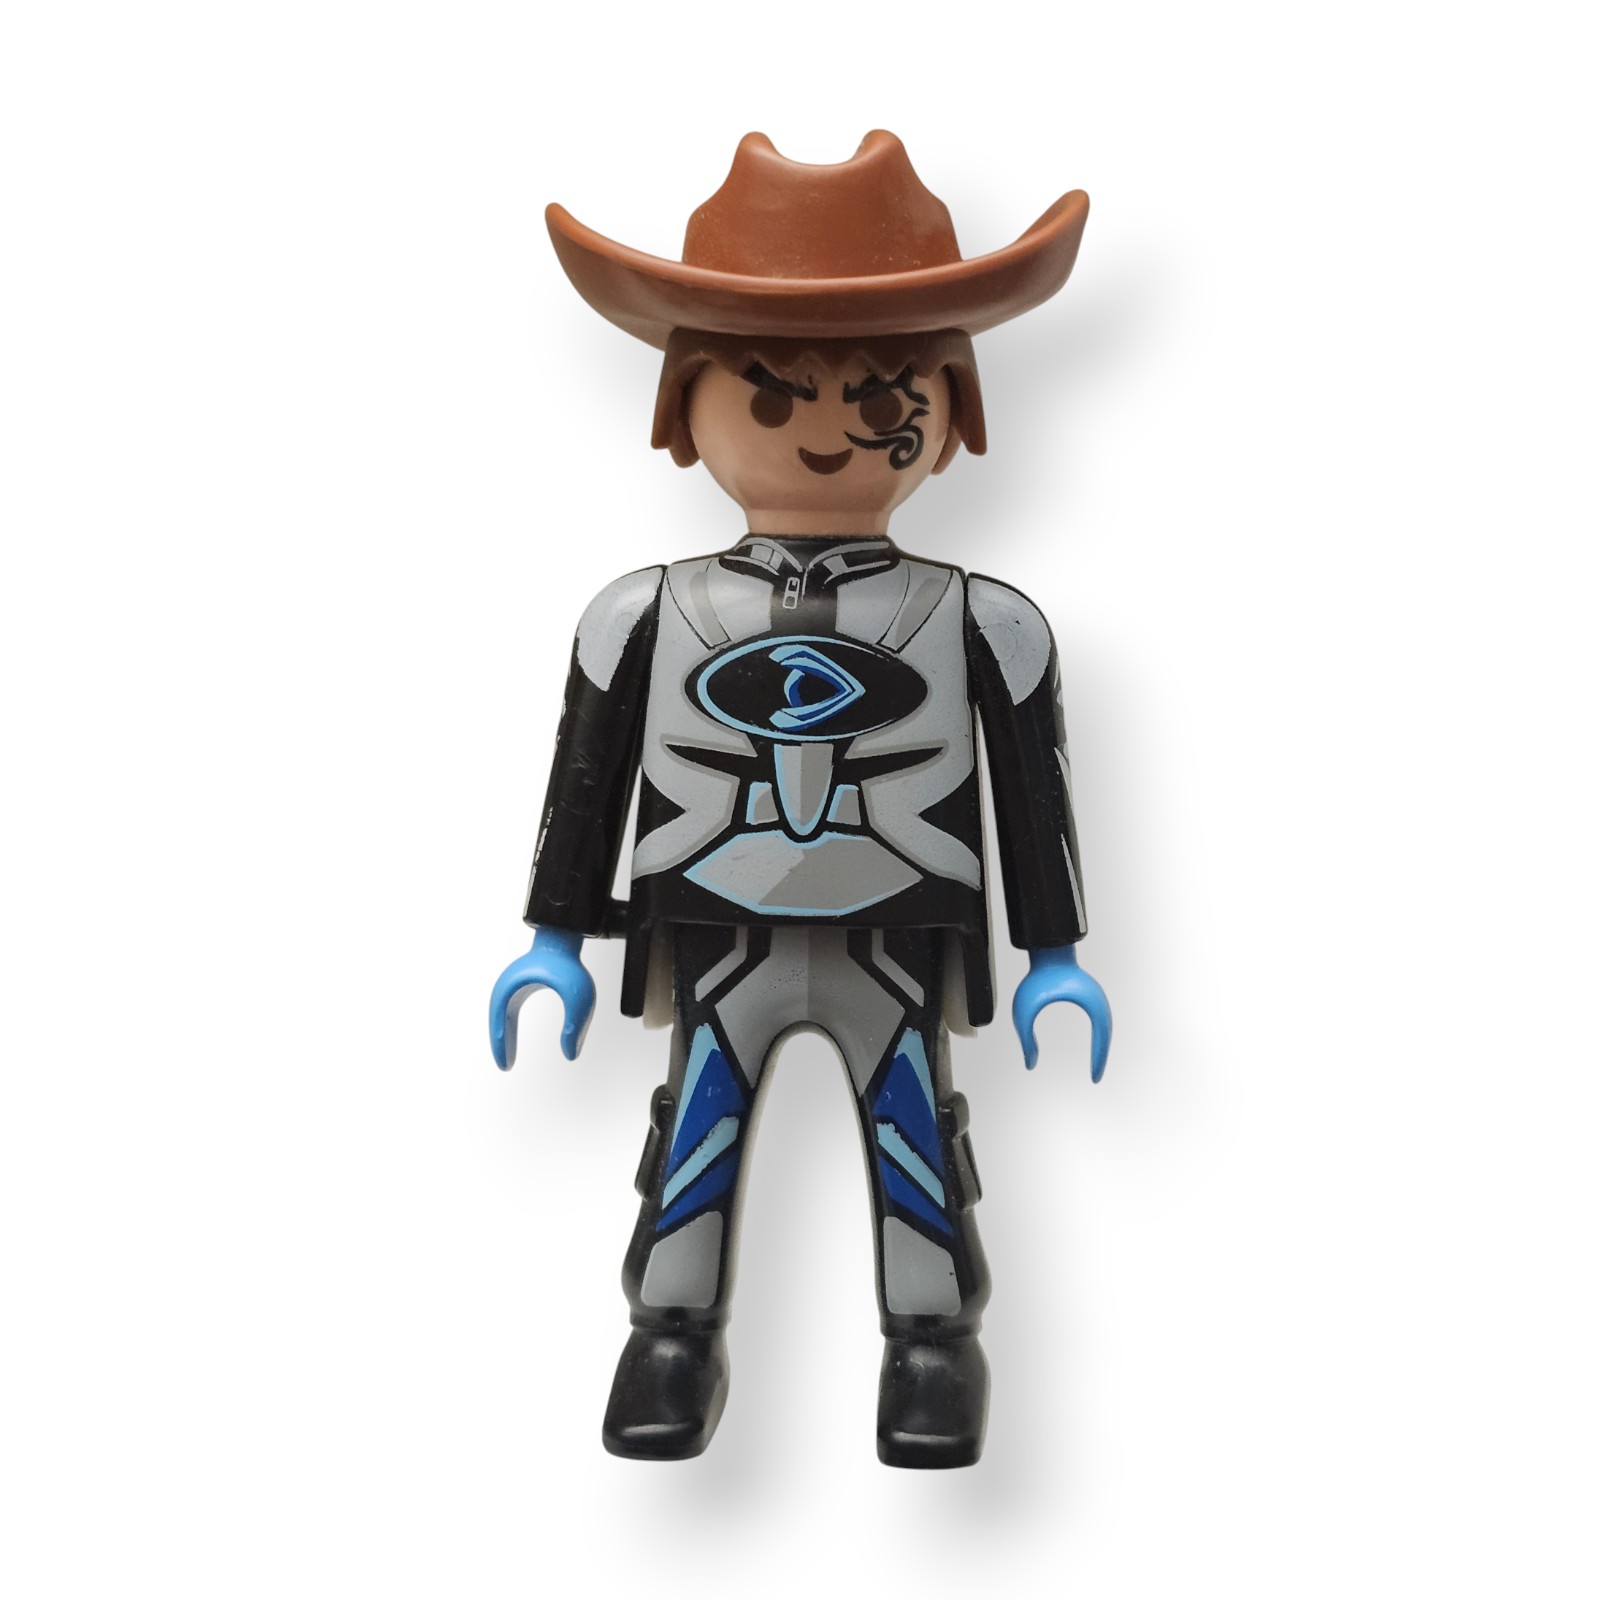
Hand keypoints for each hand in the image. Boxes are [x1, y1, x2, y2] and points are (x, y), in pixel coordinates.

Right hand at [488, 926, 595, 1069]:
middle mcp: (508, 987)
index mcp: (514, 990)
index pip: (500, 1024)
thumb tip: (570, 1054)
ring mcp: (513, 985)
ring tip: (507, 1057)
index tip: (506, 1065)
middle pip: (497, 1022)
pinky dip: (507, 1028)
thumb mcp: (578, 999)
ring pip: (500, 1018)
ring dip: (503, 1037)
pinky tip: (512, 1040)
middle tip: (505, 1066)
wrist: (563, 939)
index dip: (502, 1046)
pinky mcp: (520, 985)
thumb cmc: (568, 964)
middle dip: (500, 1045)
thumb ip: (576, 1027)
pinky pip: (508, 1012)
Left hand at [1011, 944, 1111, 1080]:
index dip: (1099, 1059)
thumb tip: (1030, 1065)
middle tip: (1096, 1078)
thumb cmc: (1037, 978)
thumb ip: (1025, 1038)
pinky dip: (1099, 1039)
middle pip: (1106, 1036)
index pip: (1102, 1038)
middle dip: (1101, 1058)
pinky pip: (1099, 1023)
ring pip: (1105, 1030)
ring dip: (1101, 1048)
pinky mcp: (1091, 998)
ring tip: (1096, 1069)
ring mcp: (1097, 999)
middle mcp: (1099, 1002)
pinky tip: (1094, 1050)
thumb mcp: (1025, 1011)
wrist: (1048, 953)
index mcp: (1090, 1003)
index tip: (1095, 1077)